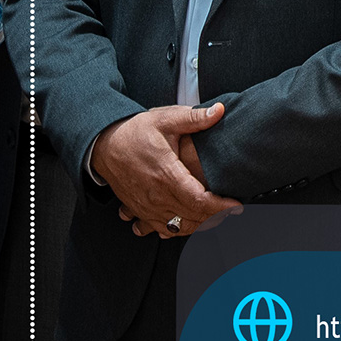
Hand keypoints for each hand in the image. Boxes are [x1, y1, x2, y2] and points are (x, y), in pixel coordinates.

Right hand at [93, 104, 240, 238]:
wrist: (104, 145)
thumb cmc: (135, 132)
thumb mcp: (165, 119)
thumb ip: (194, 117)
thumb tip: (218, 110)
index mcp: (165, 174)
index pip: (198, 199)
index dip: (220, 207)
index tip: (237, 207)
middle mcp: (155, 195)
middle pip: (191, 216)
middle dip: (215, 217)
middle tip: (233, 211)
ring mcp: (145, 206)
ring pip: (176, 226)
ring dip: (198, 225)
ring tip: (217, 217)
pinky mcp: (138, 210)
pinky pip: (159, 228)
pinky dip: (176, 230)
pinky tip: (188, 225)